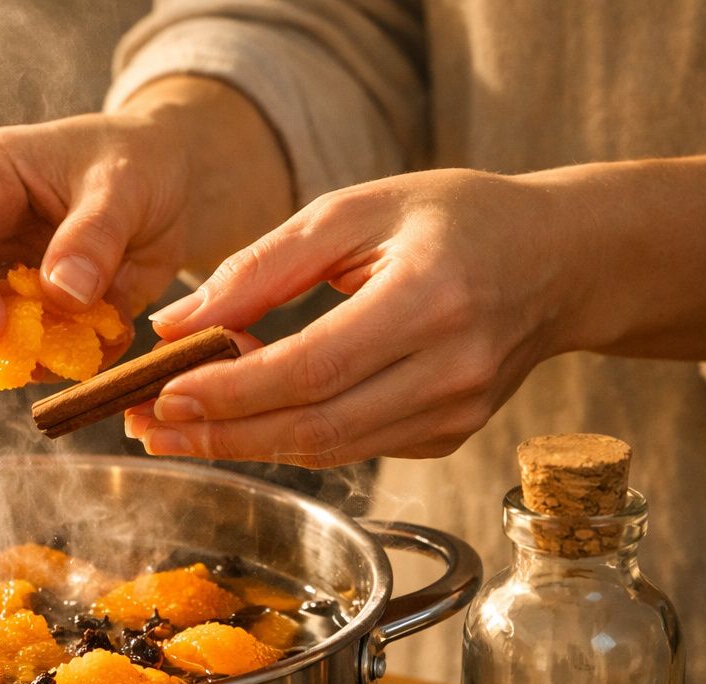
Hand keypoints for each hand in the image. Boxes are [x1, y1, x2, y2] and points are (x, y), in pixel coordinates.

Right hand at [0, 76, 291, 378]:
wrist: (164, 184)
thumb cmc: (139, 163)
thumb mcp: (126, 185)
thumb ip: (95, 237)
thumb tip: (62, 296)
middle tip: (36, 352)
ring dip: (3, 357)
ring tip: (68, 349)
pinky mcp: (6, 312)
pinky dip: (37, 366)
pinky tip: (82, 349)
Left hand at [126, 169, 573, 465]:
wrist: (559, 260)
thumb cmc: (455, 219)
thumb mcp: (356, 210)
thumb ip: (263, 265)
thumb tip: (176, 323)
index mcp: (431, 299)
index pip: (311, 368)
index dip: (231, 393)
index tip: (162, 395)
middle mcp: (451, 369)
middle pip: (313, 427)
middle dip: (218, 434)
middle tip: (146, 426)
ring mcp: (455, 414)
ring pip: (327, 451)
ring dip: (242, 445)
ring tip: (173, 429)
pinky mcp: (448, 437)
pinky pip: (350, 450)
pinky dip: (287, 439)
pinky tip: (239, 421)